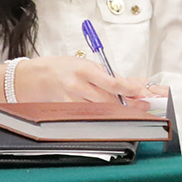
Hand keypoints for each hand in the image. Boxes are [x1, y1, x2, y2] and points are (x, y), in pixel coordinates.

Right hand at [11, 54, 163, 107]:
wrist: (39, 77)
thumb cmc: (65, 68)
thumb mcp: (87, 65)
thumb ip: (108, 75)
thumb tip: (130, 83)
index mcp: (85, 70)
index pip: (112, 82)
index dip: (129, 89)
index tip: (141, 92)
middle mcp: (78, 86)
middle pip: (109, 100)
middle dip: (128, 103)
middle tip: (143, 105)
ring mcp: (72, 100)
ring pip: (101, 110)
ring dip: (118, 111)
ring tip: (132, 110)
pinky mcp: (68, 111)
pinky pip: (89, 115)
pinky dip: (102, 115)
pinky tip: (111, 116)